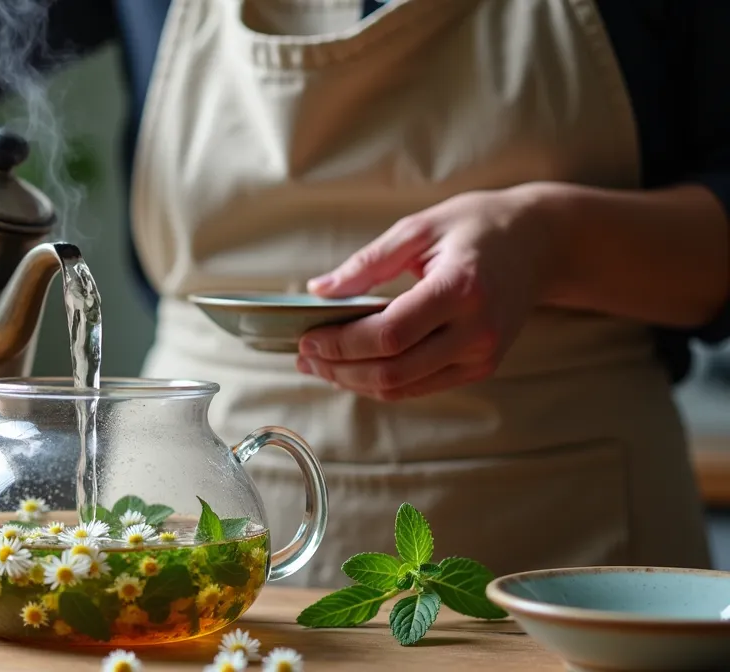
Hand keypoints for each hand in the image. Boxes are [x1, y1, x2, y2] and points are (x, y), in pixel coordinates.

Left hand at [295, 185, 560, 400]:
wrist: (540, 243)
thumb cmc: (477, 227)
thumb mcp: (419, 228)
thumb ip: (368, 262)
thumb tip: (319, 289)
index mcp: (460, 289)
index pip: (389, 334)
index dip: (341, 343)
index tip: (306, 338)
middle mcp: (477, 330)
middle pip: (393, 370)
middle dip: (340, 368)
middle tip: (304, 356)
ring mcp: (483, 355)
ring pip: (404, 387)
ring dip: (355, 381)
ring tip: (321, 365)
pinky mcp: (482, 367)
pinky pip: (421, 386)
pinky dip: (382, 383)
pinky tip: (354, 368)